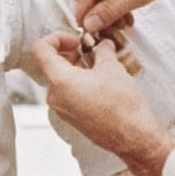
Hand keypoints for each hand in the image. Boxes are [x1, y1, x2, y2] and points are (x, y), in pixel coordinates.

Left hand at [31, 32, 174, 175]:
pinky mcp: (72, 118)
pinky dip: (79, 82)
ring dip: (76, 67)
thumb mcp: (111, 67)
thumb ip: (102, 49)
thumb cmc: (122, 105)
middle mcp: (55, 96)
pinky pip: (67, 93)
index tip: (76, 41)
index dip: (56, 38)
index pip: (40, 49)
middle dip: (70, 53)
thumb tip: (102, 44)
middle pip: (50, 64)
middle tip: (90, 50)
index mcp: (59, 80)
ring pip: (60, 79)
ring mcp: (62, 109)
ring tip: (98, 66)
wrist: (134, 137)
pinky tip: (99, 82)